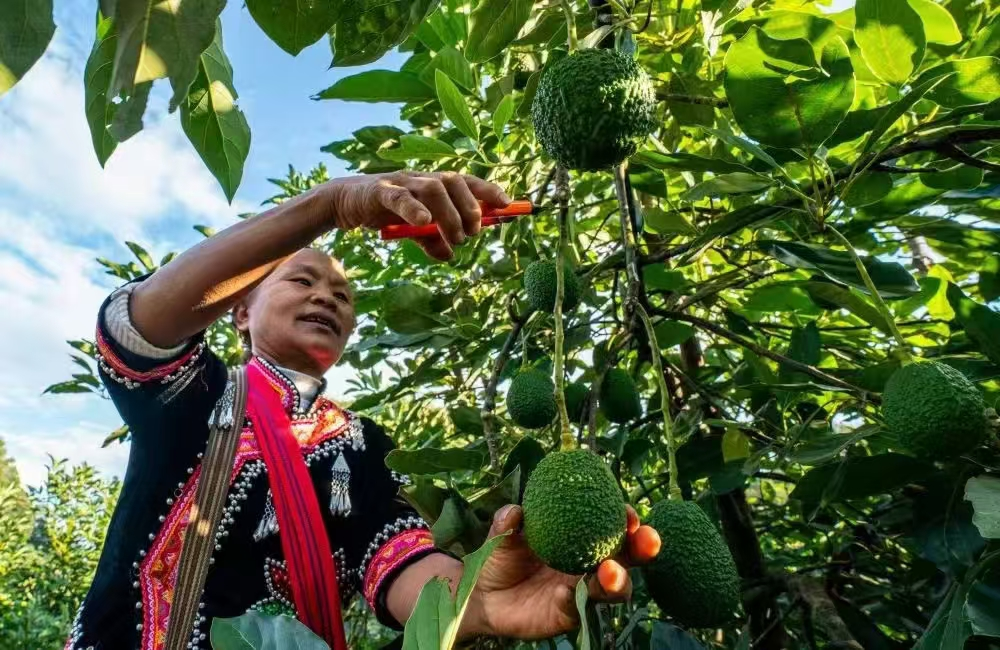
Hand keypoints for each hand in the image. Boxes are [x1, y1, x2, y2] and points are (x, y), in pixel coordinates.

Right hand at [324, 171, 511, 260]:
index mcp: (433, 185)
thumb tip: (450, 257)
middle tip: (474, 231)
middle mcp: (421, 179)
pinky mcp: (380, 192)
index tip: (508, 204)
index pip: (466, 182)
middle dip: (471, 206)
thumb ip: (431, 240)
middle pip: (454, 182)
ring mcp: (401, 183)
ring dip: (450, 214)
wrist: (344, 202)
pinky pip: (401, 197)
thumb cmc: (384, 211)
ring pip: (434, 189)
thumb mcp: (412, 229)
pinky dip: (414, 209)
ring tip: (455, 237)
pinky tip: (423, 222)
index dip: (488, 191)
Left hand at [460, 504, 660, 641]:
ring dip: (617, 579)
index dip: (626, 520)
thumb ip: (507, 522)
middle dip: (642, 548)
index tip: (629, 512)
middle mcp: (588, 565)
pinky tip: (564, 592)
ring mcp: (581, 591)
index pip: (611, 527)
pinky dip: (574, 600)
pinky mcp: (567, 616)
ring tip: (610, 571)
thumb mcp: (501, 537)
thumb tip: (514, 510)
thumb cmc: (500, 559)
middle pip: (626, 558)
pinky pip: (578, 609)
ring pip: (612, 589)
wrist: (484, 596)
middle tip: (648, 540)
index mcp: (579, 538)